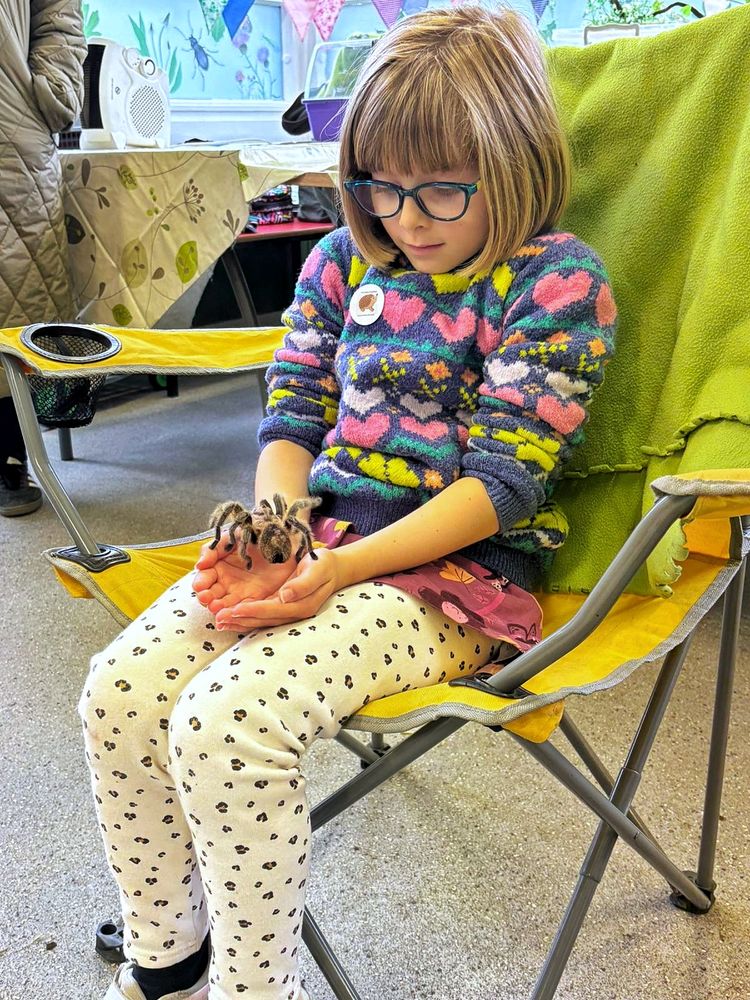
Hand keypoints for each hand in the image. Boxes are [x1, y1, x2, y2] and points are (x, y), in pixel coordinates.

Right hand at [193, 527, 297, 615]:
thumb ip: (213, 549)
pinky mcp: (257, 598)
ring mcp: (240, 592)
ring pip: (225, 605)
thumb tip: (199, 565)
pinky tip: (231, 613)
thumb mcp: (232, 537)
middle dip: (207, 598)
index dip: (200, 583)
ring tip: (216, 608)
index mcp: (218, 568)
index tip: (200, 586)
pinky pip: (245, 608)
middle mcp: (226, 582)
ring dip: (219, 608)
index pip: (204, 579)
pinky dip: (237, 613)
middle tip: (206, 598)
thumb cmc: (254, 535)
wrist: (281, 538)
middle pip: (212, 595)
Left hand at [213, 548, 345, 630]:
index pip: (274, 610)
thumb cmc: (325, 565)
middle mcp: (294, 613)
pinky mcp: (282, 608)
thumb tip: (285, 596)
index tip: (235, 609)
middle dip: (241, 620)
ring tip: (219, 622)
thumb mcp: (318, 568)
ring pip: (261, 621)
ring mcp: (288, 612)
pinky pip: (262, 615)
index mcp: (302, 605)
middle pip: (264, 620)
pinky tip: (232, 616)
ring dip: (240, 622)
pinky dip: (246, 617)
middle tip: (219, 619)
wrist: (334, 569)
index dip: (254, 610)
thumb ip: (303, 583)